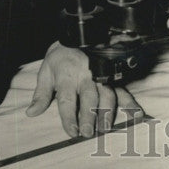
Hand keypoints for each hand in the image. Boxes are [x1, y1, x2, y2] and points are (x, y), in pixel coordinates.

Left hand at [26, 42, 143, 136]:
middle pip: (89, 98)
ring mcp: (101, 76)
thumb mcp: (46, 72)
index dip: (69, 116)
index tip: (71, 131)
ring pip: (107, 94)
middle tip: (89, 133)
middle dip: (89, 116)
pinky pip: (122, 89)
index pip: (67, 99)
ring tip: (106, 128)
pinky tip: (137, 114)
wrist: (77, 36)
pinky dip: (131, 102)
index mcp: (67, 76)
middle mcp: (86, 76)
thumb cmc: (60, 59)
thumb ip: (40, 94)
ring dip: (108, 112)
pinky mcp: (112, 77)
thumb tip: (31, 113)